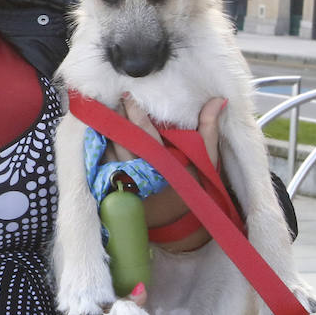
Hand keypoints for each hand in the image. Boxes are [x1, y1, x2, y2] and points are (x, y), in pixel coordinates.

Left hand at [106, 94, 226, 251]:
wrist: (182, 220)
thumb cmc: (195, 185)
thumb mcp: (206, 159)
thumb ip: (209, 129)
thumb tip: (217, 100)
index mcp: (160, 160)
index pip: (142, 130)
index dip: (133, 111)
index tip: (126, 94)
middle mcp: (139, 170)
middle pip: (120, 138)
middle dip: (114, 118)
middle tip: (110, 100)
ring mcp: (125, 180)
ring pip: (107, 151)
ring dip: (103, 132)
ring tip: (101, 115)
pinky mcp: (115, 190)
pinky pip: (101, 166)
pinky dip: (99, 151)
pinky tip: (99, 138)